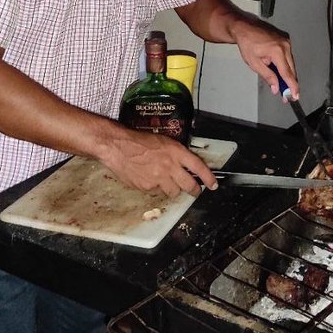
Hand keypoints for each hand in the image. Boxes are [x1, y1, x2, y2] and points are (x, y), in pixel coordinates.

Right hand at [103, 130, 217, 197]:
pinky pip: (157, 191)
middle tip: (195, 191)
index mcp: (176, 152)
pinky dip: (156, 188)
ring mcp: (158, 178)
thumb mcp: (163, 141)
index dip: (208, 177)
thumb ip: (176, 154)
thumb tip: (185, 165)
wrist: (118, 146)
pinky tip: (149, 179)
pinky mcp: (147, 187)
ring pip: (174, 192)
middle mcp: (170, 166)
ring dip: (174, 189)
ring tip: (169, 183)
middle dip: (194, 190)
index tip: (214, 184)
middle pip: (189, 185)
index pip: (198, 167)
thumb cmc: (139, 140)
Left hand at [232, 21, 299, 99]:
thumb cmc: (247, 42)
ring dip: (286, 72)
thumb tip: (275, 87)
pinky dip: (284, 63)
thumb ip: (267, 76)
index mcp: (277, 50)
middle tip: (285, 93)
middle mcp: (284, 45)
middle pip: (292, 69)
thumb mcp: (254, 63)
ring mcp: (286, 41)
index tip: (294, 95)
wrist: (245, 28)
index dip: (292, 86)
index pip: (287, 73)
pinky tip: (276, 66)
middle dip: (289, 82)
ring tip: (276, 77)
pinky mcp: (285, 39)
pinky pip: (288, 55)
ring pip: (291, 62)